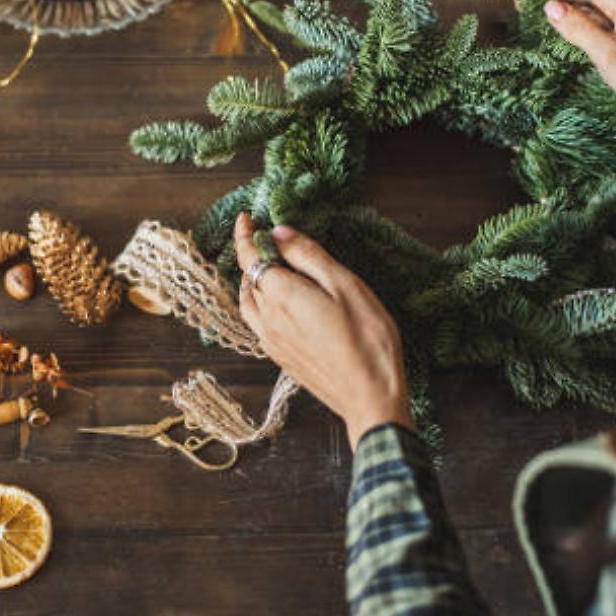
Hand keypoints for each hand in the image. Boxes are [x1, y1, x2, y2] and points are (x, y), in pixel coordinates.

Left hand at [233, 212, 413, 449]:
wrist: (370, 398)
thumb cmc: (368, 340)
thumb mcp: (346, 285)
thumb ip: (309, 256)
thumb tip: (280, 233)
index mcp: (281, 296)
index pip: (249, 257)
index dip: (244, 235)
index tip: (246, 218)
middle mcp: (267, 319)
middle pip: (247, 280)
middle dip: (251, 255)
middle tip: (267, 239)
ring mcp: (271, 342)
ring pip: (248, 304)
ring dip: (251, 281)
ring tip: (267, 268)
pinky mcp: (280, 358)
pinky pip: (257, 323)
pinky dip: (258, 303)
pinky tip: (278, 303)